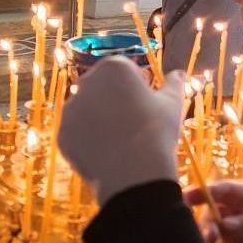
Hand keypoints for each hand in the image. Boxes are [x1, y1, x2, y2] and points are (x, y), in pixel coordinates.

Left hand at [57, 58, 185, 205]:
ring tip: (120, 139)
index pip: (125, 68)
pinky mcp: (62, 135)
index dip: (138, 84)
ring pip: (87, 109)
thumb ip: (173, 83)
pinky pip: (77, 132)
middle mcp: (86, 83)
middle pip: (102, 86)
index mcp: (113, 68)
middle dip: (115, 98)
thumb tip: (179, 73)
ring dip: (100, 117)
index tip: (147, 102)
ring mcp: (70, 110)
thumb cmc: (157, 131)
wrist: (134, 174)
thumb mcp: (172, 103)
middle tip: (134, 121)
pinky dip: (89, 139)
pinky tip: (107, 151)